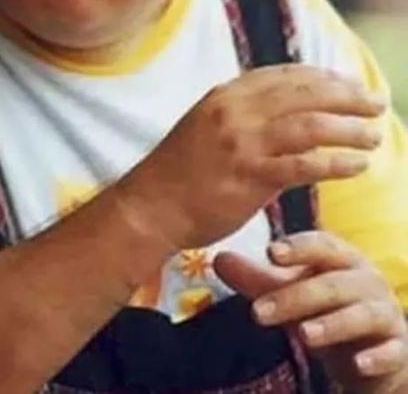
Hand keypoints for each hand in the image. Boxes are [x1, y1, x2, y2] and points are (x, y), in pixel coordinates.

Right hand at [124, 65, 384, 247]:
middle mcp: (235, 110)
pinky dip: (336, 163)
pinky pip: (303, 165)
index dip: (324, 77)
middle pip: (304, 94)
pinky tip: (358, 166)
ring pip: (310, 125)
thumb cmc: (182, 169)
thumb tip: (284, 108)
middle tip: (376, 103)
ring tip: (374, 135)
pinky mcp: (248, 176)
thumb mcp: (207, 124)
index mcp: (226, 94)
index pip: (286, 75)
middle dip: (347, 96)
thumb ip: (242, 112)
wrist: (150, 204)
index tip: (350, 84)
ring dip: (349, 128)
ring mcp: (241, 142)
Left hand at [215, 232, 407, 393]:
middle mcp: (366, 280)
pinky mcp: (398, 349)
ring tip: (304, 335)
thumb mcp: (294, 292)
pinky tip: (357, 364)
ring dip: (333, 324)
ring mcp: (385, 314)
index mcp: (342, 259)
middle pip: (331, 284)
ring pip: (360, 315)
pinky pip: (390, 351)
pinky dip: (376, 357)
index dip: (297, 248)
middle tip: (258, 313)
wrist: (376, 350)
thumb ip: (258, 278)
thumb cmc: (329, 309)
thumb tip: (218, 259)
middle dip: (294, 297)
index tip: (269, 252)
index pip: (321, 245)